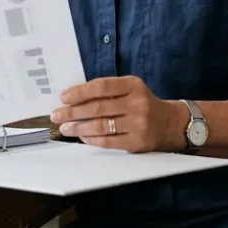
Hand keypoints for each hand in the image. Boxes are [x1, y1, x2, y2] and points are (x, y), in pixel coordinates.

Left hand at [49, 76, 186, 152]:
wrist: (170, 123)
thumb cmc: (143, 103)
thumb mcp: (131, 89)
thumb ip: (108, 91)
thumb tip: (74, 98)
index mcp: (133, 85)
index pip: (102, 87)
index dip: (80, 92)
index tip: (64, 97)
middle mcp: (137, 103)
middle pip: (98, 107)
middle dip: (73, 112)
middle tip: (57, 115)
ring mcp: (138, 123)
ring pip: (100, 126)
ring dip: (78, 128)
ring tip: (65, 128)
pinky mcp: (137, 141)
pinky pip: (108, 141)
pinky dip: (91, 139)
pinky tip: (82, 137)